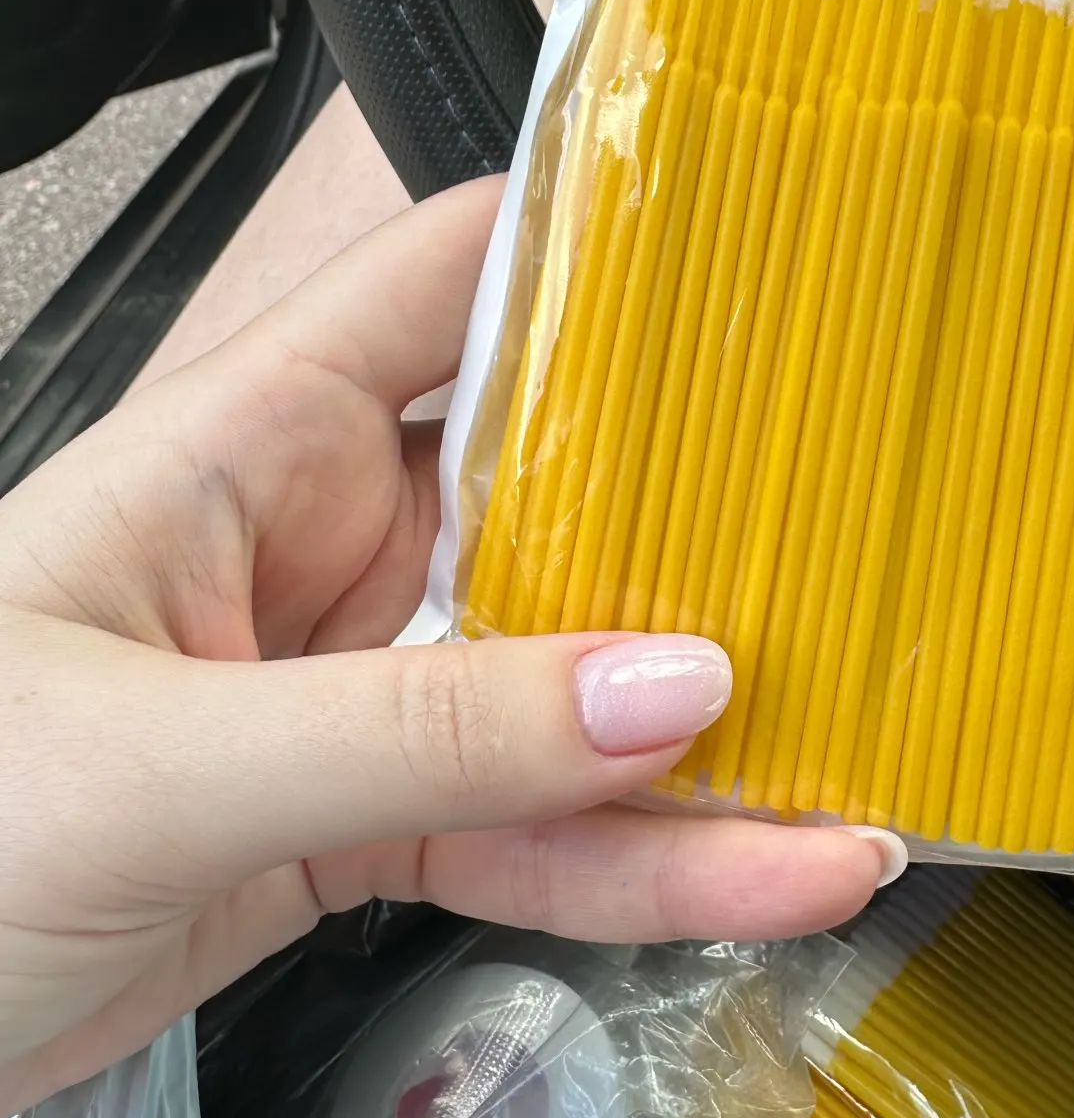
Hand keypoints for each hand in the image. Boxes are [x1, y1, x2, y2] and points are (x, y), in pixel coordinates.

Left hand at [0, 178, 900, 1114]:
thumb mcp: (162, 757)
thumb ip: (418, 728)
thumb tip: (658, 686)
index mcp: (255, 434)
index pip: (452, 277)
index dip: (599, 245)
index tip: (759, 249)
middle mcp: (322, 532)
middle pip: (558, 484)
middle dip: (707, 513)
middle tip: (867, 525)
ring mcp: (353, 680)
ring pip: (566, 680)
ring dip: (704, 733)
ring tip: (857, 755)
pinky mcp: (361, 813)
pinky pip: (531, 823)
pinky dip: (641, 860)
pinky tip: (756, 871)